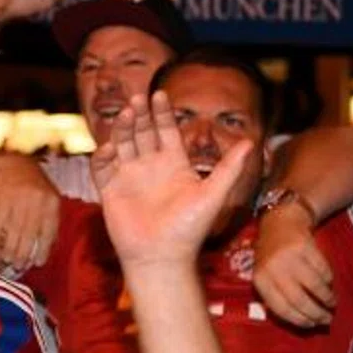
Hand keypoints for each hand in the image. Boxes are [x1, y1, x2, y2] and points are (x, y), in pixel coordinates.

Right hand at [0, 155, 59, 270]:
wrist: (15, 162)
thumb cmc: (34, 185)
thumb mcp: (49, 198)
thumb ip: (50, 219)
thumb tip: (49, 247)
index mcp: (51, 202)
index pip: (48, 231)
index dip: (43, 249)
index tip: (37, 263)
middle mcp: (37, 200)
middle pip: (29, 233)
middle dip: (23, 252)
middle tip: (18, 265)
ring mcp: (20, 197)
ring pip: (14, 228)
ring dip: (9, 246)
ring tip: (6, 259)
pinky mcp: (4, 194)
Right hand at [94, 89, 252, 267]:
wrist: (162, 257)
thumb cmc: (189, 229)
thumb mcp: (213, 194)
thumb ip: (229, 167)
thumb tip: (250, 142)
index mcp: (174, 164)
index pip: (166, 130)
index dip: (162, 112)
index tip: (159, 94)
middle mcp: (150, 166)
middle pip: (142, 132)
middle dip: (139, 114)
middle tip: (137, 99)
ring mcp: (129, 177)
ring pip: (122, 144)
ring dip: (122, 128)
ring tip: (125, 114)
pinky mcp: (110, 191)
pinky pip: (102, 168)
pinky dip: (103, 155)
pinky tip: (110, 148)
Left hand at [252, 202, 335, 326]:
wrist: (280, 221)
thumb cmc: (272, 255)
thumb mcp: (265, 275)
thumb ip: (276, 296)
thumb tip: (301, 321)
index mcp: (261, 280)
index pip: (281, 308)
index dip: (299, 320)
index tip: (312, 325)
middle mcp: (274, 269)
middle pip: (300, 300)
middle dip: (316, 314)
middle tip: (327, 320)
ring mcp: (290, 257)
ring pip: (315, 286)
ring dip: (327, 299)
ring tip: (332, 305)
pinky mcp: (306, 247)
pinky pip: (323, 271)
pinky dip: (329, 281)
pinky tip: (329, 285)